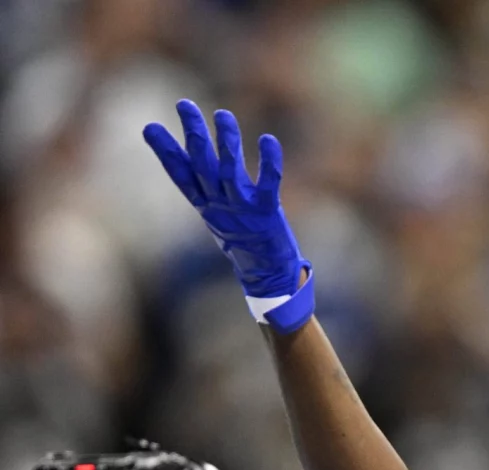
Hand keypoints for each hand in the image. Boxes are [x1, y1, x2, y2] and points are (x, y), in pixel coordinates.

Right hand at [143, 100, 314, 332]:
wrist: (267, 275)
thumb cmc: (241, 238)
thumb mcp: (215, 212)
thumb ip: (200, 185)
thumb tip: (189, 166)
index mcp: (205, 204)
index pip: (181, 175)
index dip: (166, 152)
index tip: (149, 127)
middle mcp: (220, 205)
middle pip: (202, 166)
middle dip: (194, 134)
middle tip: (184, 104)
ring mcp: (243, 209)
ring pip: (230, 171)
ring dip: (226, 142)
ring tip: (223, 114)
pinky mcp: (268, 213)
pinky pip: (268, 184)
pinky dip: (268, 163)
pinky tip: (267, 140)